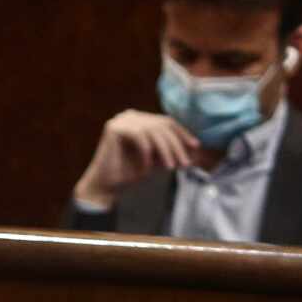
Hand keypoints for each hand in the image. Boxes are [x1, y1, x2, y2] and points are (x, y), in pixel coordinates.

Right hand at [72, 110, 199, 207]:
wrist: (105, 186)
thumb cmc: (129, 173)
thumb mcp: (157, 159)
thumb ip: (171, 151)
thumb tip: (195, 149)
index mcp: (140, 119)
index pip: (166, 122)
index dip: (182, 133)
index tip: (195, 147)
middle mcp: (131, 115)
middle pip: (162, 126)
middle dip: (176, 145)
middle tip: (184, 163)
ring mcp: (121, 120)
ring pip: (153, 131)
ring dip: (165, 151)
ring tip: (170, 167)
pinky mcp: (114, 128)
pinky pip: (139, 137)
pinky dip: (147, 153)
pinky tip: (147, 168)